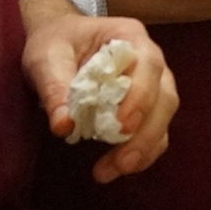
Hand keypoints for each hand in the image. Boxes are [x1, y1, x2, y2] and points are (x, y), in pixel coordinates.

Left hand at [19, 0, 178, 183]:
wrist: (58, 41)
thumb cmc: (56, 42)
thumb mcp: (46, 58)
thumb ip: (54, 87)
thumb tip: (64, 126)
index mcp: (130, 37)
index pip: (149, 65)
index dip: (141, 96)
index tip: (121, 125)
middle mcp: (151, 61)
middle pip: (165, 98)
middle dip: (146, 134)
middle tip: (122, 162)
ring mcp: (152, 85)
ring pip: (163, 118)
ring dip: (144, 149)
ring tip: (111, 171)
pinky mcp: (145, 108)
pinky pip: (154, 132)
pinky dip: (140, 153)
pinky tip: (116, 168)